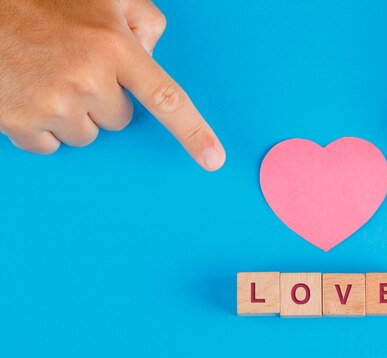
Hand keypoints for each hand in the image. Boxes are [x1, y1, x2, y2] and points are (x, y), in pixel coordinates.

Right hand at [0, 0, 225, 170]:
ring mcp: (52, 105)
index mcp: (114, 48)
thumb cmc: (43, 0)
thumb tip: (153, 55)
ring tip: (48, 76)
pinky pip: (51, 145)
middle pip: (119, 120)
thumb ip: (144, 21)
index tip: (214, 160)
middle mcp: (88, 80)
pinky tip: (30, 92)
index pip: (166, 99)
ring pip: (87, 135)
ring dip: (73, 114)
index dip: (194, 133)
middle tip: (75, 68)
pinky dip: (42, 126)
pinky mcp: (19, 122)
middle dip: (104, 99)